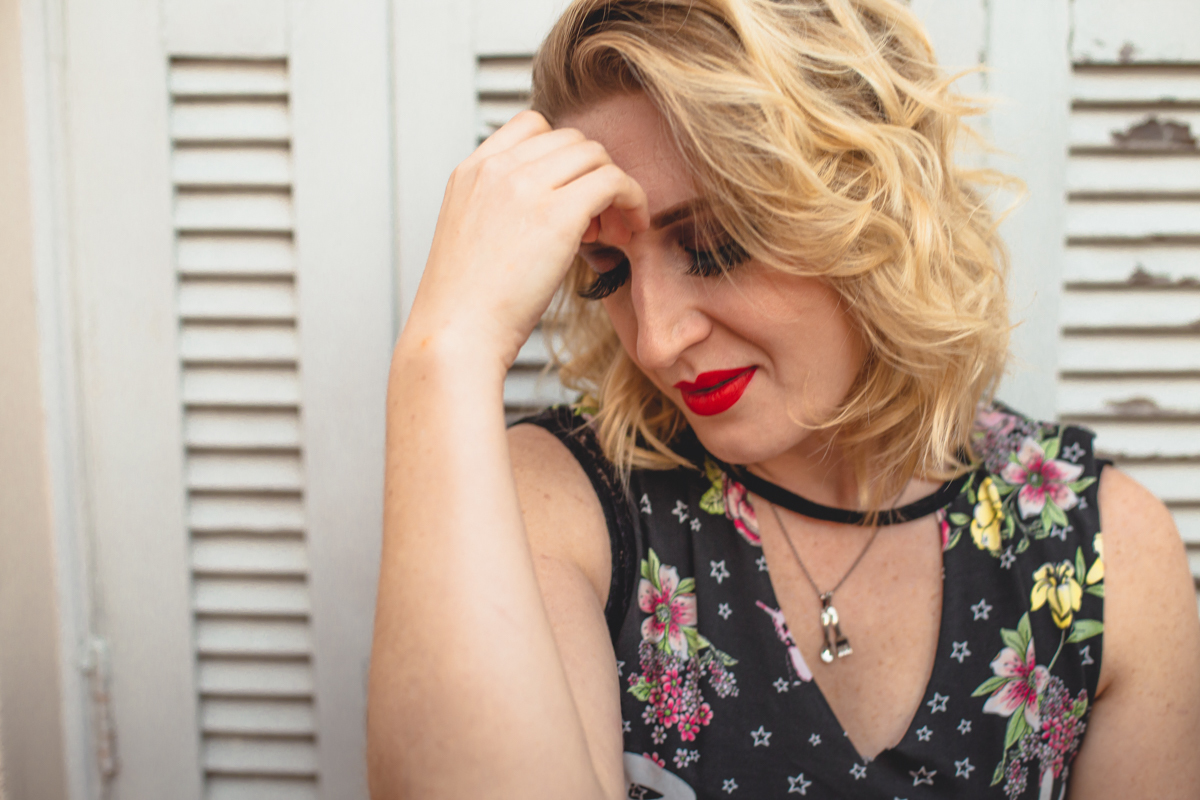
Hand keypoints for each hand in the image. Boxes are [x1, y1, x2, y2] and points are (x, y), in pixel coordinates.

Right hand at [402, 110, 648, 370]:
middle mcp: (496, 168)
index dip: (561, 156)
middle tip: (597, 220)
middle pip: (571, 139)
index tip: (568, 193)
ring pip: (595, 154)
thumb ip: (502, 208)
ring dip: (613, 187)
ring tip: (610, 231)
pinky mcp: (557, 213)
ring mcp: (525, 186)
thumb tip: (548, 208)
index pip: (532, 125)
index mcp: (471, 171)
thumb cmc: (466, 306)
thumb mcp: (472, 236)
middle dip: (590, 174)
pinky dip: (633, 199)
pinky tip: (630, 230)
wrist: (455, 335)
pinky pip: (614, 181)